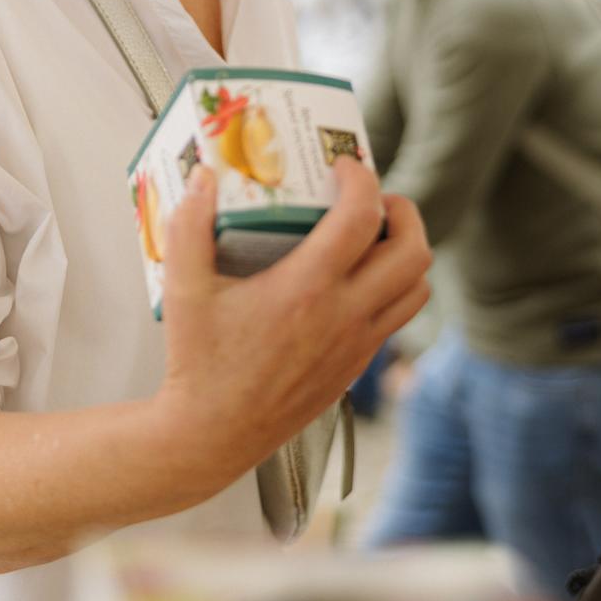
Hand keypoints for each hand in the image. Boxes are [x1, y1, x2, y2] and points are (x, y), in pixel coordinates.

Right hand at [156, 157, 430, 482]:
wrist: (213, 434)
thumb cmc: (200, 365)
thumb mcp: (183, 288)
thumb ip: (189, 226)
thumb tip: (203, 179)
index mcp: (306, 290)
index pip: (361, 218)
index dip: (361, 180)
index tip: (343, 167)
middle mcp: (343, 316)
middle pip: (412, 251)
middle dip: (403, 211)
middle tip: (375, 197)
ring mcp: (356, 345)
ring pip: (417, 288)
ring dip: (406, 252)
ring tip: (375, 235)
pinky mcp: (356, 366)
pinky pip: (397, 318)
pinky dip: (392, 288)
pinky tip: (356, 279)